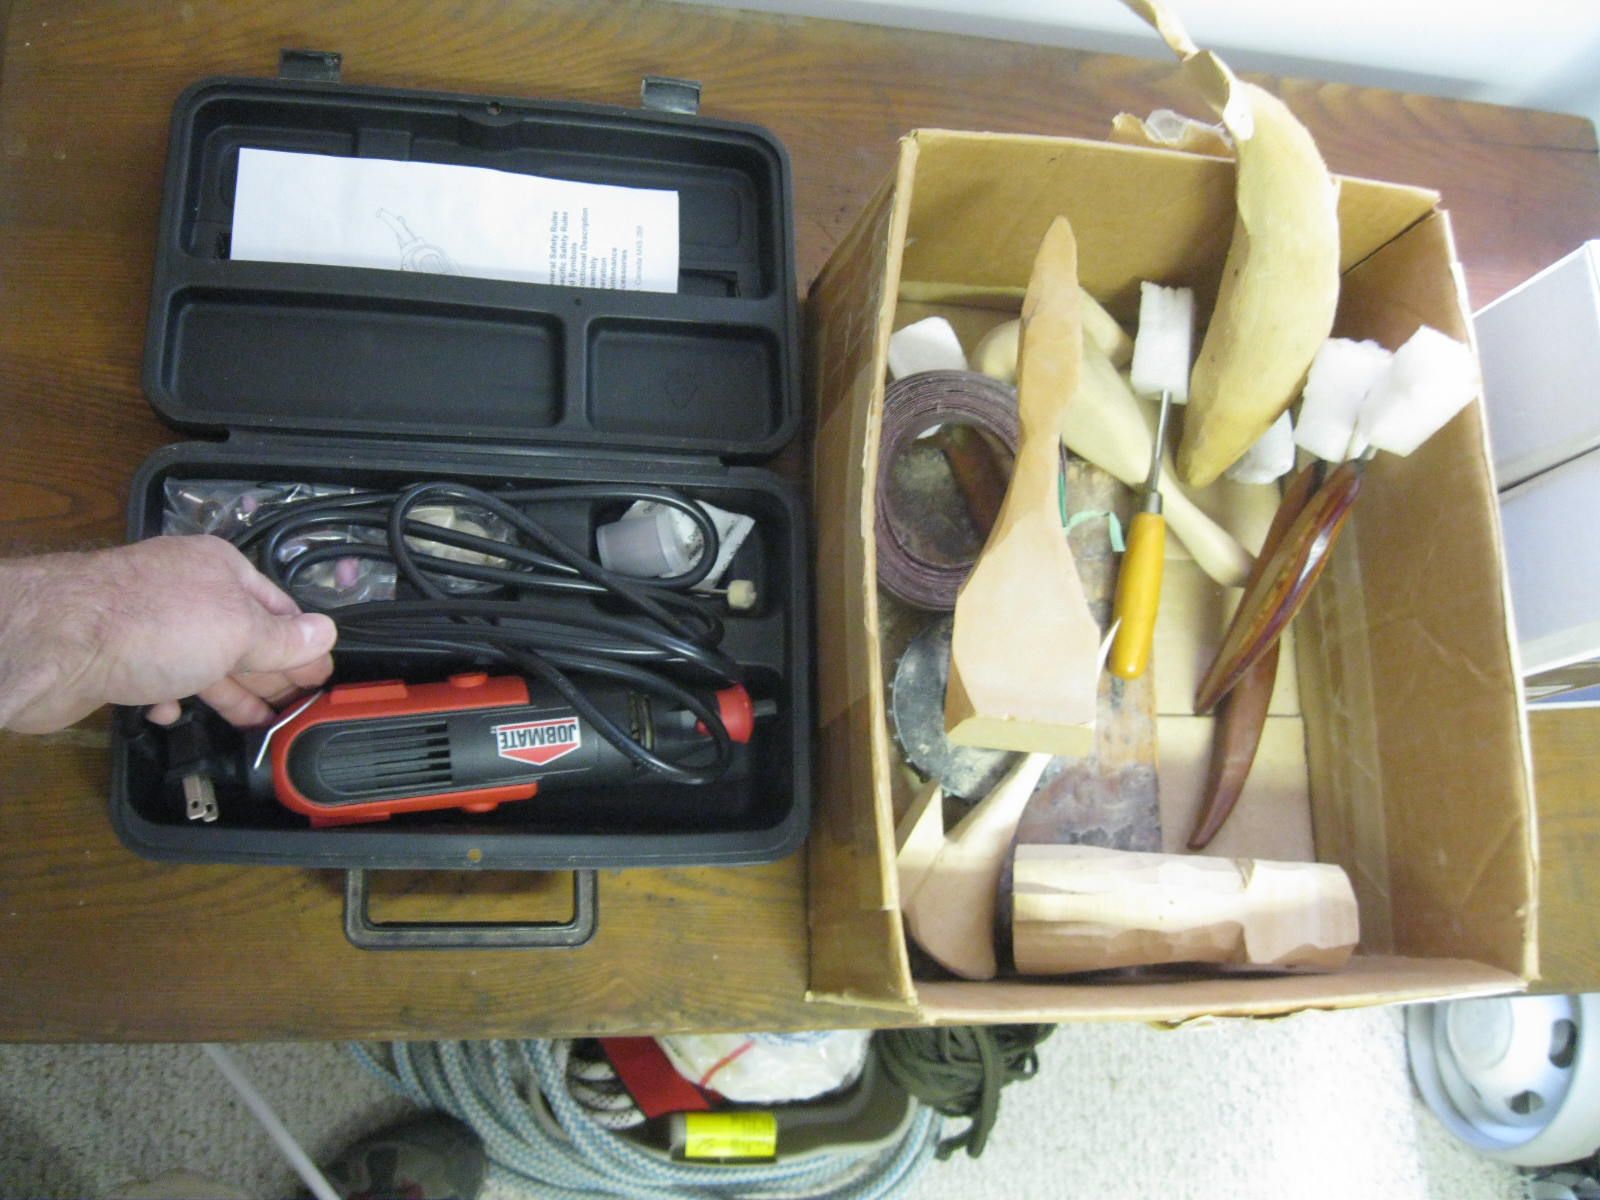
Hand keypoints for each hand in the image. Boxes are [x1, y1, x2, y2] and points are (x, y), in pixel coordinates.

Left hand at [0, 535, 336, 733]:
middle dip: (269, 673)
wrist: (56, 645)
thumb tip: (327, 633)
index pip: (278, 607)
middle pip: (242, 635)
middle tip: (297, 708)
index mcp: (220, 568)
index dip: (302, 644)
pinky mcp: (115, 655)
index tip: (322, 679)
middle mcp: (185, 589)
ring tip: (257, 724)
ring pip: (201, 660)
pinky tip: (175, 715)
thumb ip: (283, 638)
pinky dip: (171, 698)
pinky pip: (155, 678)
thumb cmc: (158, 627)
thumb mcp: (238, 630)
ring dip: (228, 692)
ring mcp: (147, 622)